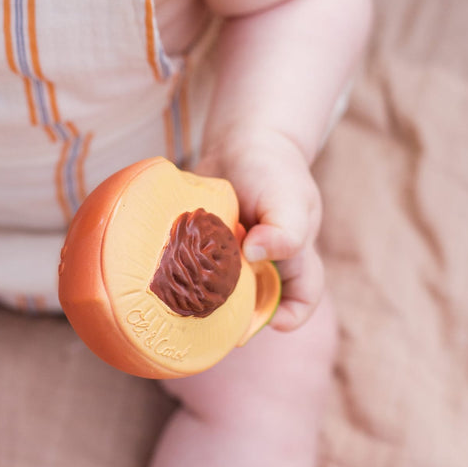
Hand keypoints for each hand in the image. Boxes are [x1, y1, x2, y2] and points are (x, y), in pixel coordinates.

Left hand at [194, 127, 323, 331]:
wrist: (240, 147)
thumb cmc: (274, 173)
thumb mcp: (289, 197)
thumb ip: (284, 230)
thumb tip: (254, 253)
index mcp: (293, 262)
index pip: (301, 299)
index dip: (289, 316)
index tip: (270, 319)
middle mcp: (262, 271)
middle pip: (252, 307)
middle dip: (232, 314)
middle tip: (211, 308)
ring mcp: (230, 266)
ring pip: (217, 296)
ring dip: (201, 296)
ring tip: (185, 286)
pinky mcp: (201, 256)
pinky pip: (190, 274)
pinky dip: (179, 273)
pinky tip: (166, 267)